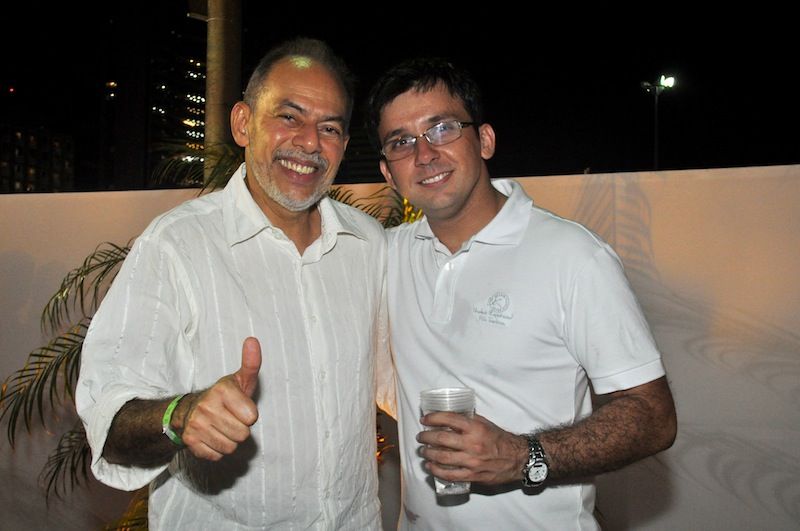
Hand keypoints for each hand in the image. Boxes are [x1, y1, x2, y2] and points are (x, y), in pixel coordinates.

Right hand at [180, 337, 261, 459]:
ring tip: (222, 427)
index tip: (240, 407)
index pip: (251, 417)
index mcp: (222, 390)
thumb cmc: (224, 396)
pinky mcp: (190, 442)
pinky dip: (217, 449)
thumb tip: (252, 340)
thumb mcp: (240, 380)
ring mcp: (196, 425)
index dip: (249, 415)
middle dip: (240, 429)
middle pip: (242, 434)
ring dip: (229, 440)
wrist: (191, 410)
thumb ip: (251, 363)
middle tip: (231, 418)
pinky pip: (217, 455)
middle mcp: (206, 406)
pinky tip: (211, 436)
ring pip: (230, 447)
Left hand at [417, 413, 527, 484]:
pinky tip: (430, 467)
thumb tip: (449, 417)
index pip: (448, 419)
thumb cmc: (500, 439)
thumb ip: (468, 420)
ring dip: (428, 454)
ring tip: (423, 451)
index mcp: (475, 428)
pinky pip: (450, 474)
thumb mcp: (485, 423)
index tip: (425, 420)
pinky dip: (437, 471)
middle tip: (420, 437)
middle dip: (426, 437)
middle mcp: (472, 444)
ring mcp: (472, 461)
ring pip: (442, 458)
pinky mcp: (473, 475)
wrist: (517, 458)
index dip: (433, 418)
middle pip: (441, 439)